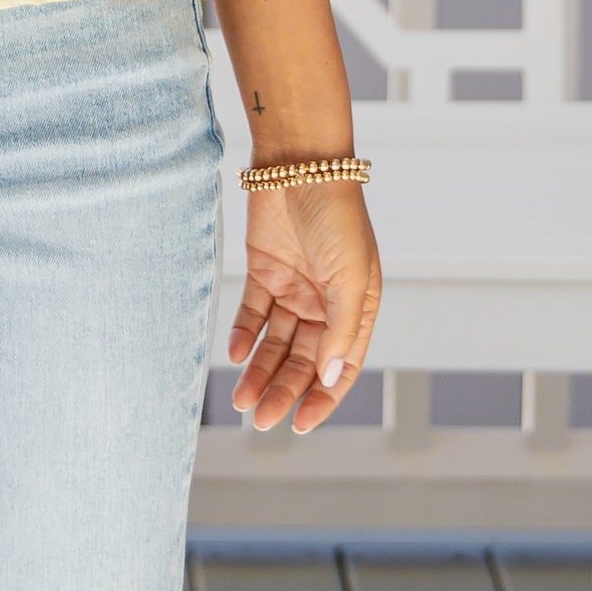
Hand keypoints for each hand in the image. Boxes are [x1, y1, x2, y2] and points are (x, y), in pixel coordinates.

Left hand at [229, 177, 380, 433]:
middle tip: (261, 420)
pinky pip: (252, 314)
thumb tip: (332, 378)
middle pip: (303, 361)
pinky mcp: (264, 273)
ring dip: (259, 371)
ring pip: (275, 344)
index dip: (323, 398)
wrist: (300, 165)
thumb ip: (340, 330)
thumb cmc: (337, 217)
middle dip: (283, 391)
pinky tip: (234, 356)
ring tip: (241, 399)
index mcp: (357, 308)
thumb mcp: (348, 278)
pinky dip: (243, 335)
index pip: (341, 366)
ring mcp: (294, 289)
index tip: (301, 425)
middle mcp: (326, 303)